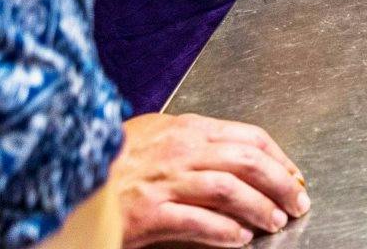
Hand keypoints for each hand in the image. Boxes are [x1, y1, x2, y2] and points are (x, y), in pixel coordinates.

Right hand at [111, 112, 308, 246]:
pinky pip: (198, 222)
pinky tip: (240, 240)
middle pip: (247, 162)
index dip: (279, 158)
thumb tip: (233, 153)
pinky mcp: (150, 213)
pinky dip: (224, 232)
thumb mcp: (154, 133)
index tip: (293, 175)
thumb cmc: (112, 159)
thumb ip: (192, 139)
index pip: (248, 137)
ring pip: (229, 190)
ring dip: (258, 208)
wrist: (70, 177)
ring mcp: (165, 182)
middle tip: (296, 202)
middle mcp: (180, 151)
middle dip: (280, 183)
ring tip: (274, 222)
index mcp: (186, 128)